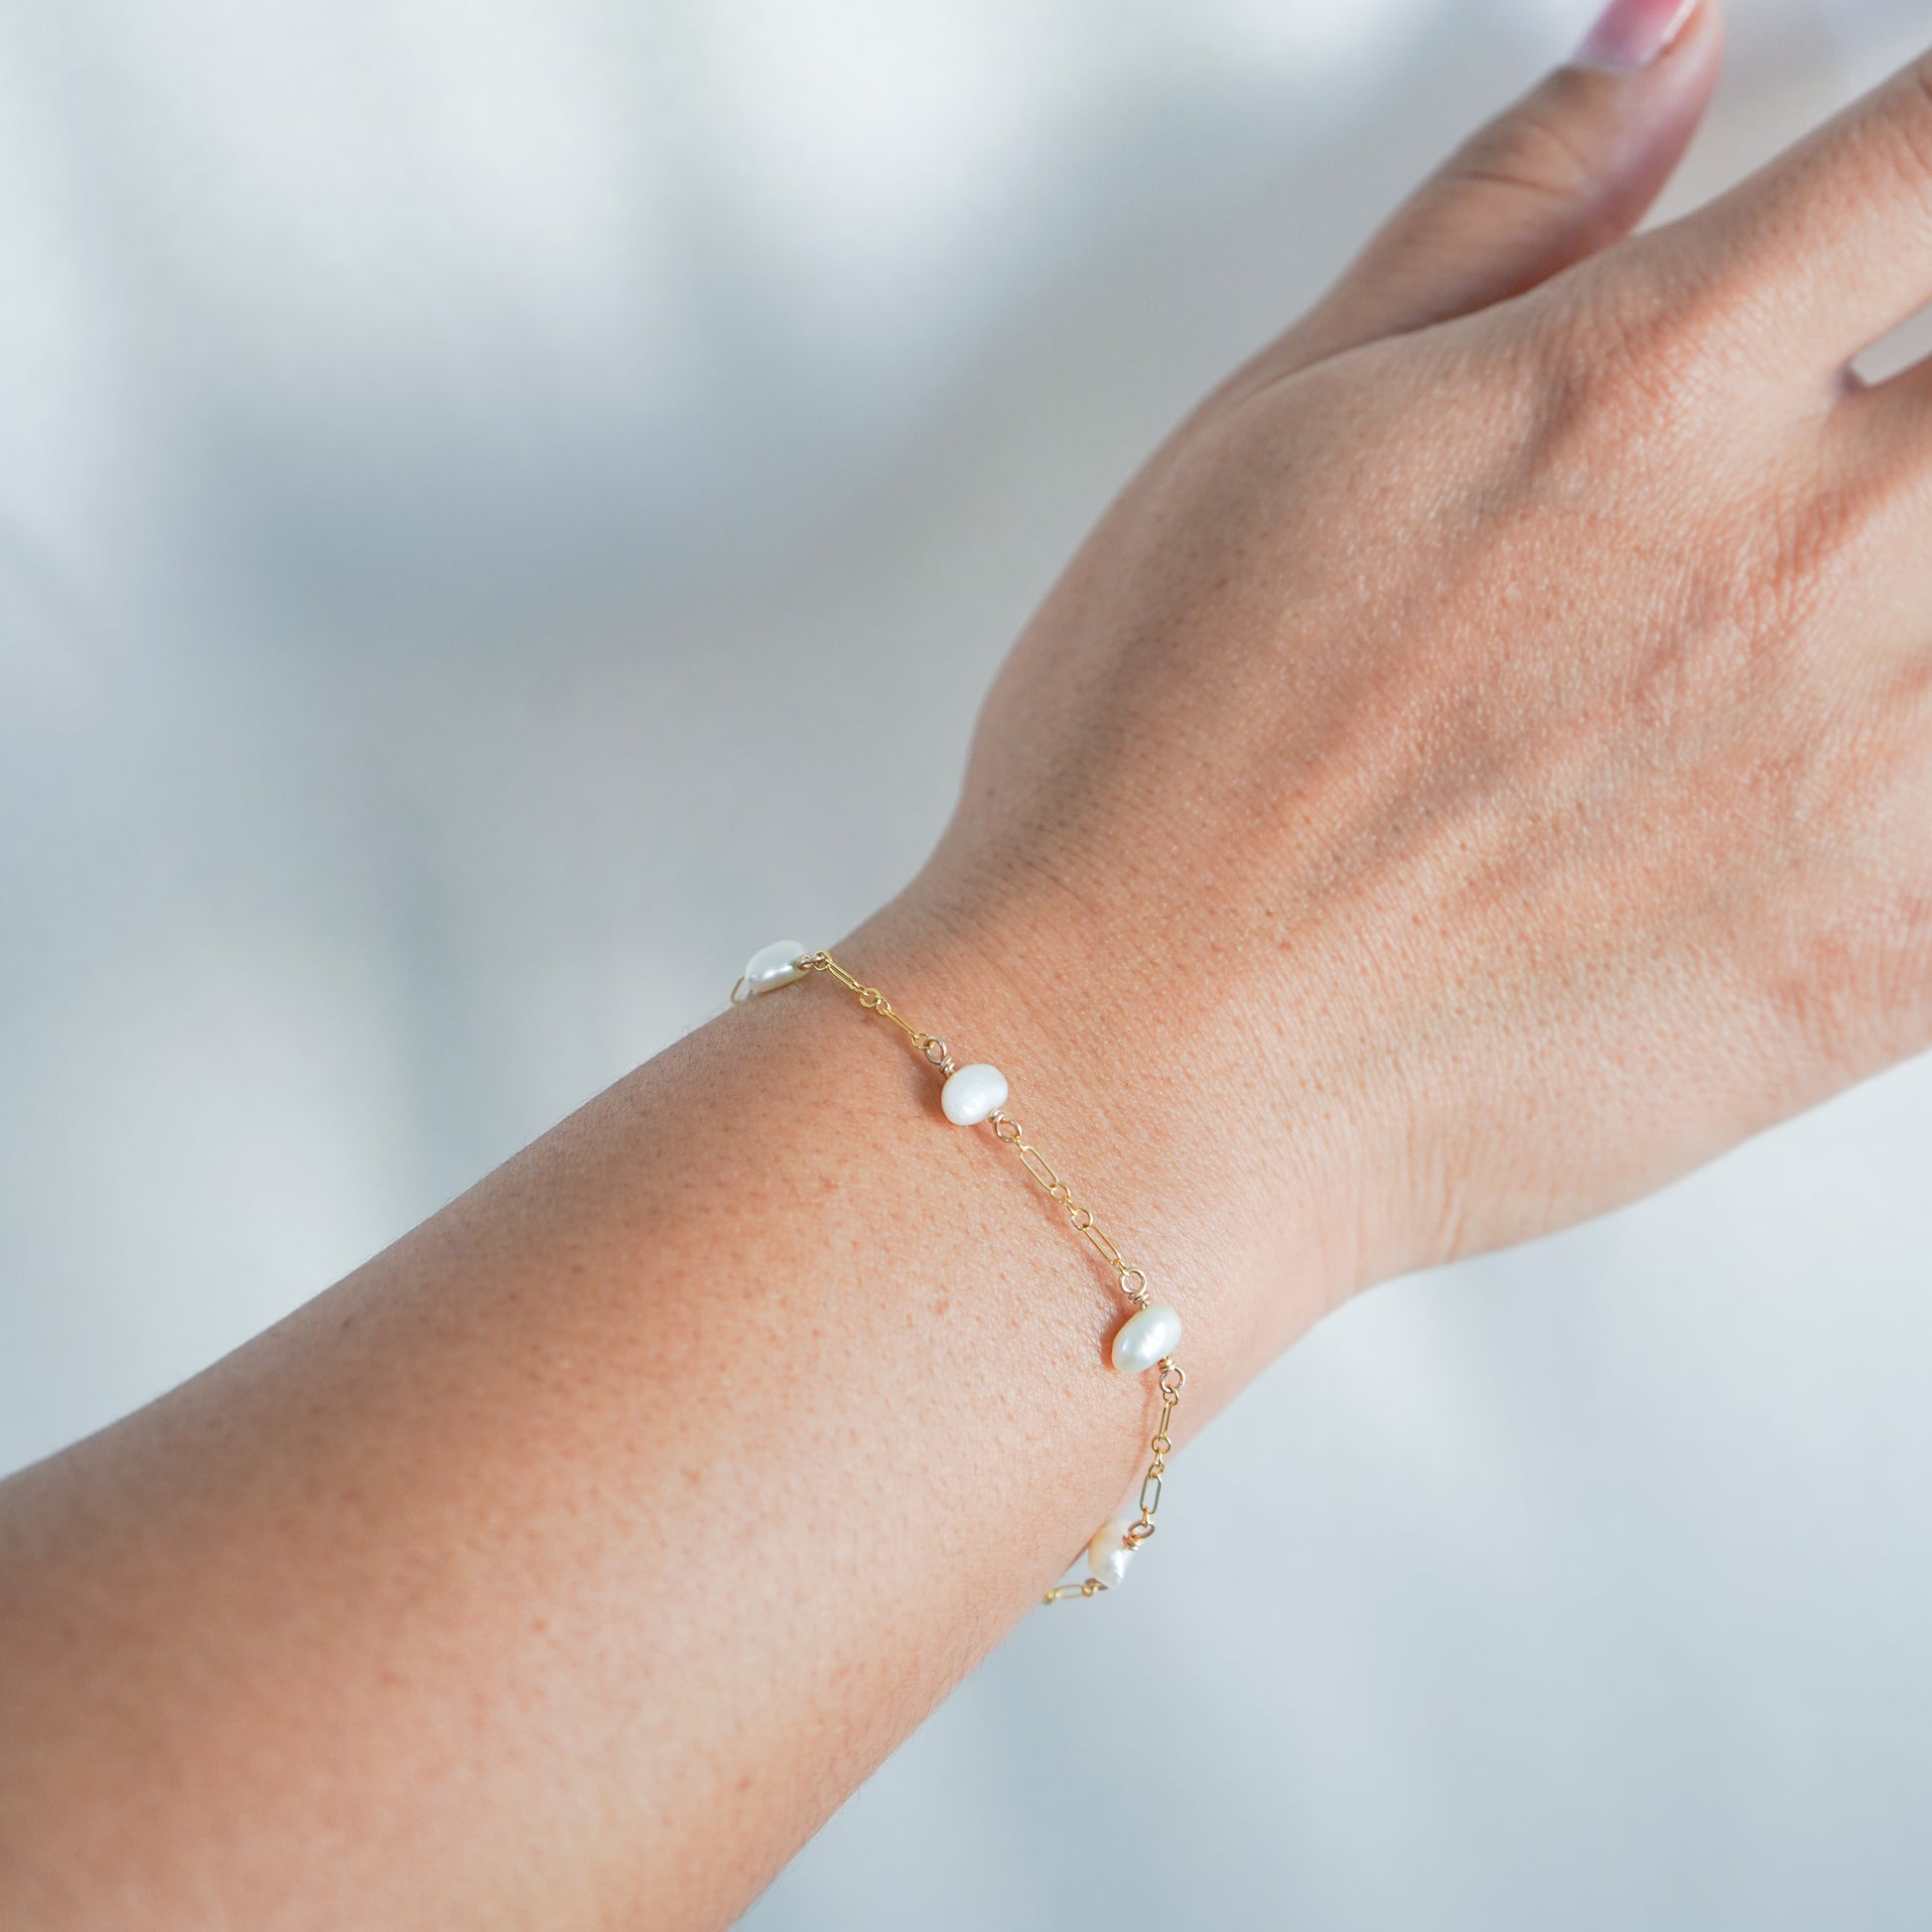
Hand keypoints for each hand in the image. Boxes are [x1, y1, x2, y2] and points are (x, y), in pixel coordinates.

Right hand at [890, 0, 1931, 1352]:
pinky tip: (1875, 753)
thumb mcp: (1269, 438)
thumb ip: (1489, 224)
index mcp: (1643, 388)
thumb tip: (1650, 57)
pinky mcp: (1895, 957)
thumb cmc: (1154, 781)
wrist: (1145, 1070)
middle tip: (1877, 436)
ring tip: (1853, 594)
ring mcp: (1882, 765)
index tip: (1919, 194)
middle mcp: (1804, 556)